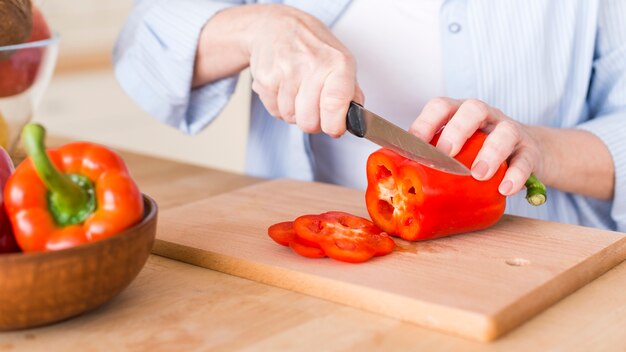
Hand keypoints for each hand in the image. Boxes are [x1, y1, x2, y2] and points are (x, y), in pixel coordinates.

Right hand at [245, 5, 362, 136]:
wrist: (276, 26)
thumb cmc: (312, 46)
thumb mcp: (341, 61)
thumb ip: (352, 93)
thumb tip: (358, 121)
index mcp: (337, 63)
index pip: (335, 103)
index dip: (334, 125)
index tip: (334, 129)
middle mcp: (312, 65)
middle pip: (309, 121)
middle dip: (312, 122)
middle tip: (314, 107)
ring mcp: (286, 71)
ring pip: (291, 118)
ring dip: (294, 113)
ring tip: (297, 93)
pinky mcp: (265, 78)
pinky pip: (274, 111)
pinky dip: (279, 106)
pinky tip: (283, 89)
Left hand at [409, 98, 544, 196]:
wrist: (526, 153)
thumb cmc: (478, 151)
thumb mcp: (456, 148)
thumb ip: (432, 156)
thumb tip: (395, 173)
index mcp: (459, 114)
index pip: (441, 106)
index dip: (426, 122)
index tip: (414, 145)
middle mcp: (485, 116)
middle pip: (473, 109)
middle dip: (457, 130)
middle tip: (446, 153)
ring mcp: (509, 131)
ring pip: (505, 132)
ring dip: (490, 153)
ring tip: (479, 174)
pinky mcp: (530, 151)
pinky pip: (526, 160)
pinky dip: (516, 175)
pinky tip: (505, 189)